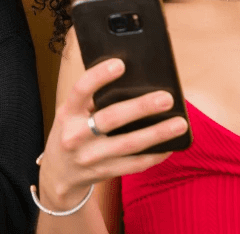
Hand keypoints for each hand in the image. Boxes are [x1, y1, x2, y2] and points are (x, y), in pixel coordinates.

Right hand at [35, 58, 188, 210]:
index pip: (80, 90)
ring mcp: (90, 157)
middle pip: (110, 119)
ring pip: (128, 144)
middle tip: (166, 98)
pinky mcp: (104, 172)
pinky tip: (170, 145)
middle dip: (140, 107)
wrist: (59, 174)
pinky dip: (155, 155)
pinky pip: (135, 164)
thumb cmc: (70, 134)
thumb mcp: (70, 115)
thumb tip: (132, 82)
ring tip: (180, 123)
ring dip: (157, 133)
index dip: (99, 76)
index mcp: (67, 114)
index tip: (120, 64)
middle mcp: (75, 136)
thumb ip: (91, 101)